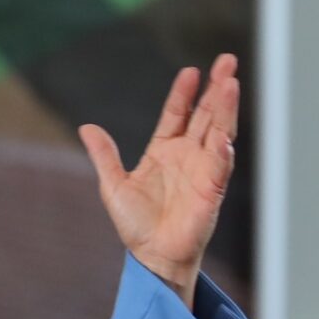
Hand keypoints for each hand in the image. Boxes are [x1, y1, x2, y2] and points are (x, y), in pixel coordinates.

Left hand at [78, 54, 237, 303]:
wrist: (152, 256)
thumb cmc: (136, 225)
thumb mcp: (113, 186)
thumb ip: (104, 156)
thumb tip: (86, 128)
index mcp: (164, 151)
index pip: (178, 113)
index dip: (184, 93)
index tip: (190, 72)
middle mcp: (188, 155)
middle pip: (206, 114)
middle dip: (217, 88)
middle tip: (227, 61)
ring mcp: (203, 170)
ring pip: (220, 131)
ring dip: (227, 109)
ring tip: (232, 83)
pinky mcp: (212, 190)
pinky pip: (220, 167)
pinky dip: (223, 153)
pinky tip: (224, 139)